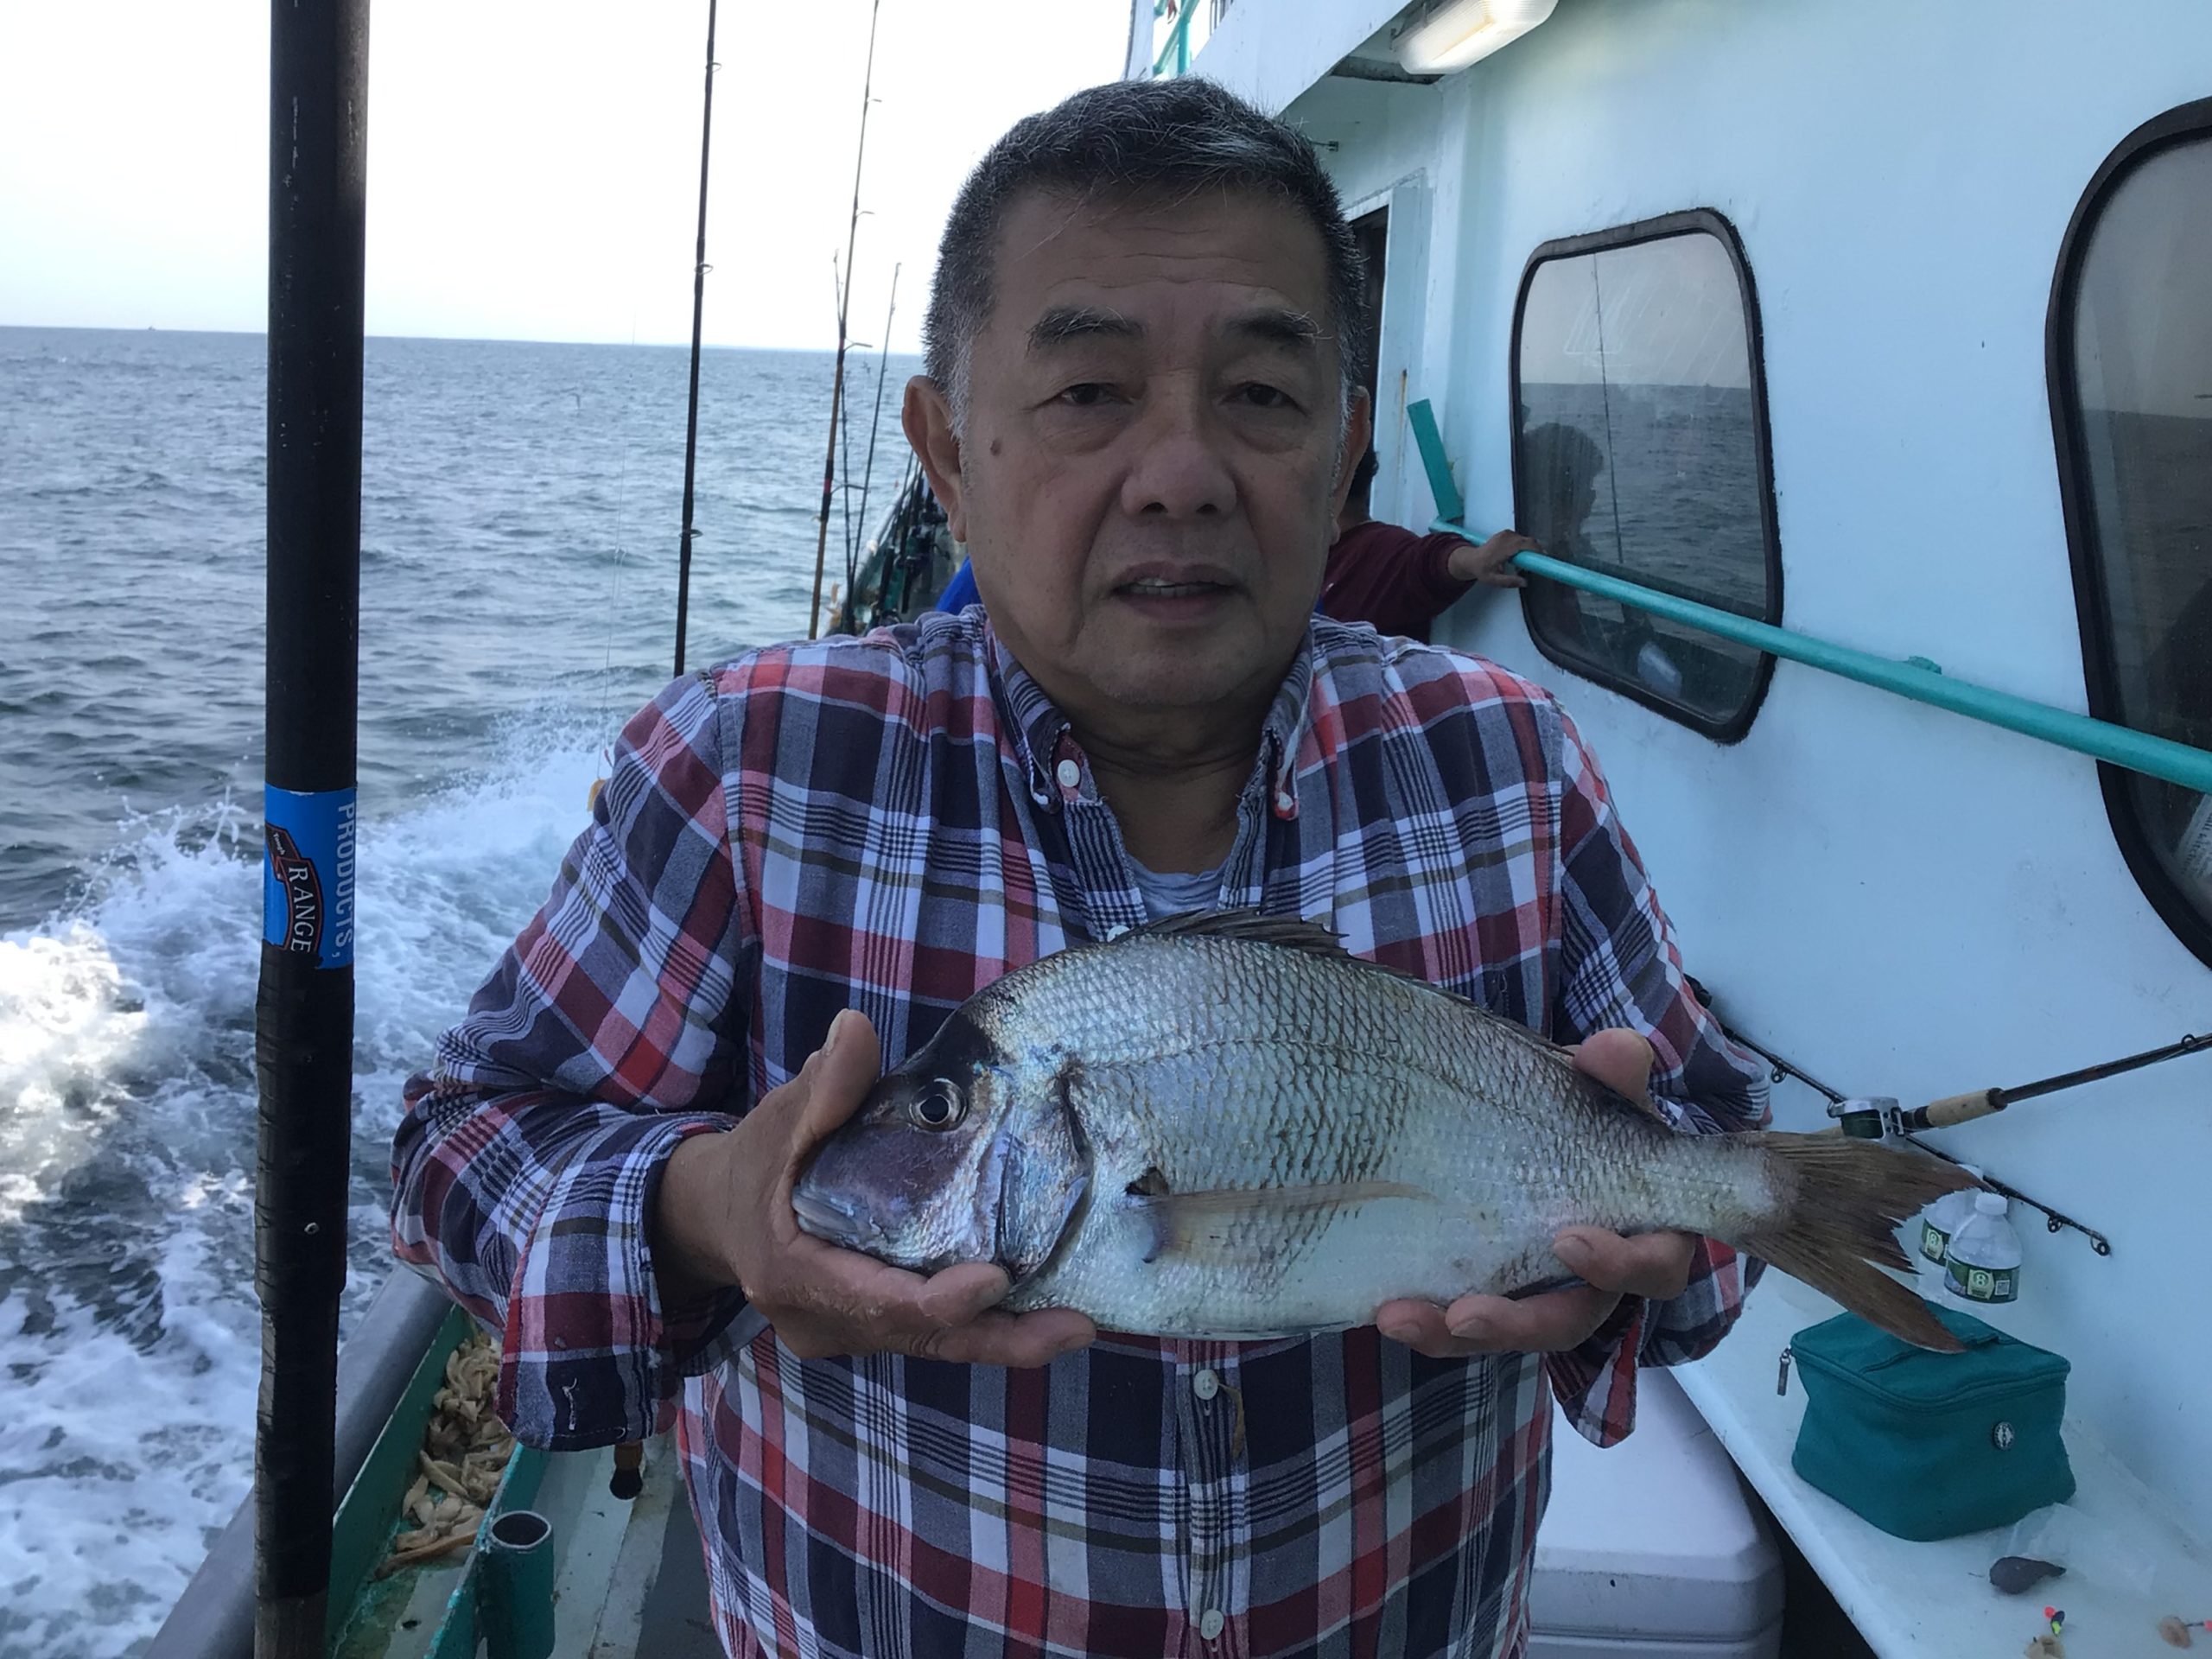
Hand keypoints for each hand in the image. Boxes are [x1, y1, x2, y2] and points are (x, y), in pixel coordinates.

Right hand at [653, 1009, 1096, 1365]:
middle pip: (922, 1338)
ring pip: (933, 1344)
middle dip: (1001, 1338)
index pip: (879, 1303)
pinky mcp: (868, 1329)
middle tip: (1077, 1327)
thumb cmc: (753, 1164)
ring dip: (1003, 1337)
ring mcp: (846, 1333)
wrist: (715, 1216)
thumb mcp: (778, 1120)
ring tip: (1077, 1325)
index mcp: (795, 1277)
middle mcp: (824, 1322)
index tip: (998, 1277)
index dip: (942, 1299)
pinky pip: (929, 1334)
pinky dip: (982, 1325)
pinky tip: (1042, 1311)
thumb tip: (856, 1031)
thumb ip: (823, 1085)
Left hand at [1374, 1028, 1696, 1358]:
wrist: (1544, 1129)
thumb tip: (1615, 1049)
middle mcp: (1595, 1282)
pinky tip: (1384, 1309)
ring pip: (1506, 1333)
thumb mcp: (1605, 1092)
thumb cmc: (1590, 1121)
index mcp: (1643, 1234)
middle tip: (1466, 1314)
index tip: (1570, 1239)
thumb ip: (1614, 1075)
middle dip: (1517, 1322)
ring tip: (1399, 1317)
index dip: (1617, 1264)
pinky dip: (1426, 1322)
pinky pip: (1460, 1325)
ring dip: (1451, 1333)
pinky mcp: (1490, 1298)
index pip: (1650, 1267)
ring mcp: (1539, 1296)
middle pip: (1569, 1321)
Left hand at [1447, 529, 1535, 588]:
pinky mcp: (1506, 533)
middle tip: (1534, 564)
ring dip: (1528, 549)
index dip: (1538, 550)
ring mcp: (1506, 534)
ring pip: (1526, 540)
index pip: (1527, 545)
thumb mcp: (1493, 580)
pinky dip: (1523, 546)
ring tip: (1521, 562)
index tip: (1544, 558)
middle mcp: (1505, 538)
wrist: (1470, 559)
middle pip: (1529, 541)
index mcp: (1503, 548)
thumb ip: (1509, 582)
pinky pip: (1521, 538)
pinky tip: (1517, 556)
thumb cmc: (1480, 568)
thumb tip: (1524, 582)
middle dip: (1535, 552)